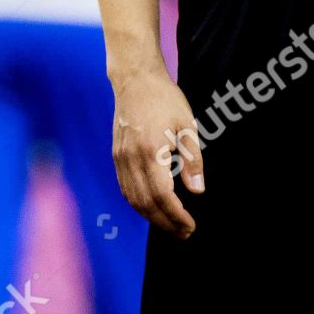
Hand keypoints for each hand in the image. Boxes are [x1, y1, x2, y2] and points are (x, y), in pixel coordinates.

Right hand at [110, 67, 202, 237]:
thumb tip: (197, 191)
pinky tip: (151, 208)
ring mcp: (120, 157)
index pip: (162, 195)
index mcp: (150, 151)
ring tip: (170, 225)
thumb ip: (192, 161)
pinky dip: (137, 203)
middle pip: (145, 202)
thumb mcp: (187, 126)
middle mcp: (130, 158)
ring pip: (131, 197)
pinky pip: (125, 187)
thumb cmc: (165, 100)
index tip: (190, 226)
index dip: (176, 215)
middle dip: (164, 222)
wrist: (135, 80)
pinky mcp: (116, 155)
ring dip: (150, 216)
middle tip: (184, 233)